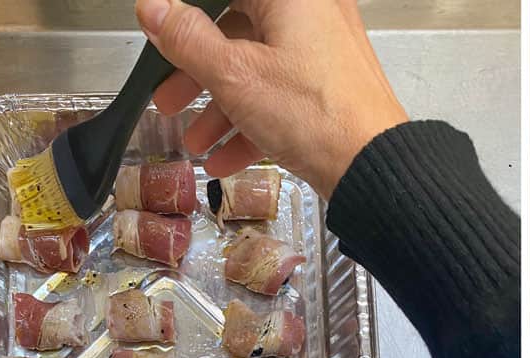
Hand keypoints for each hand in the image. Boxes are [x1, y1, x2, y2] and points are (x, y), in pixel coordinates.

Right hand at [135, 0, 407, 196]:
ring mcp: (327, 54)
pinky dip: (253, 123)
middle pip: (239, 32)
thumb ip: (188, 39)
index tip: (164, 41)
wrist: (374, 169)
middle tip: (170, 98)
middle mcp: (315, 14)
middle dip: (198, 74)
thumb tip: (155, 8)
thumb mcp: (235, 76)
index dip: (190, 18)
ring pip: (260, 70)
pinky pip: (283, 97)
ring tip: (196, 141)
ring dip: (222, 108)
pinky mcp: (334, 90)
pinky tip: (226, 159)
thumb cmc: (317, 116)